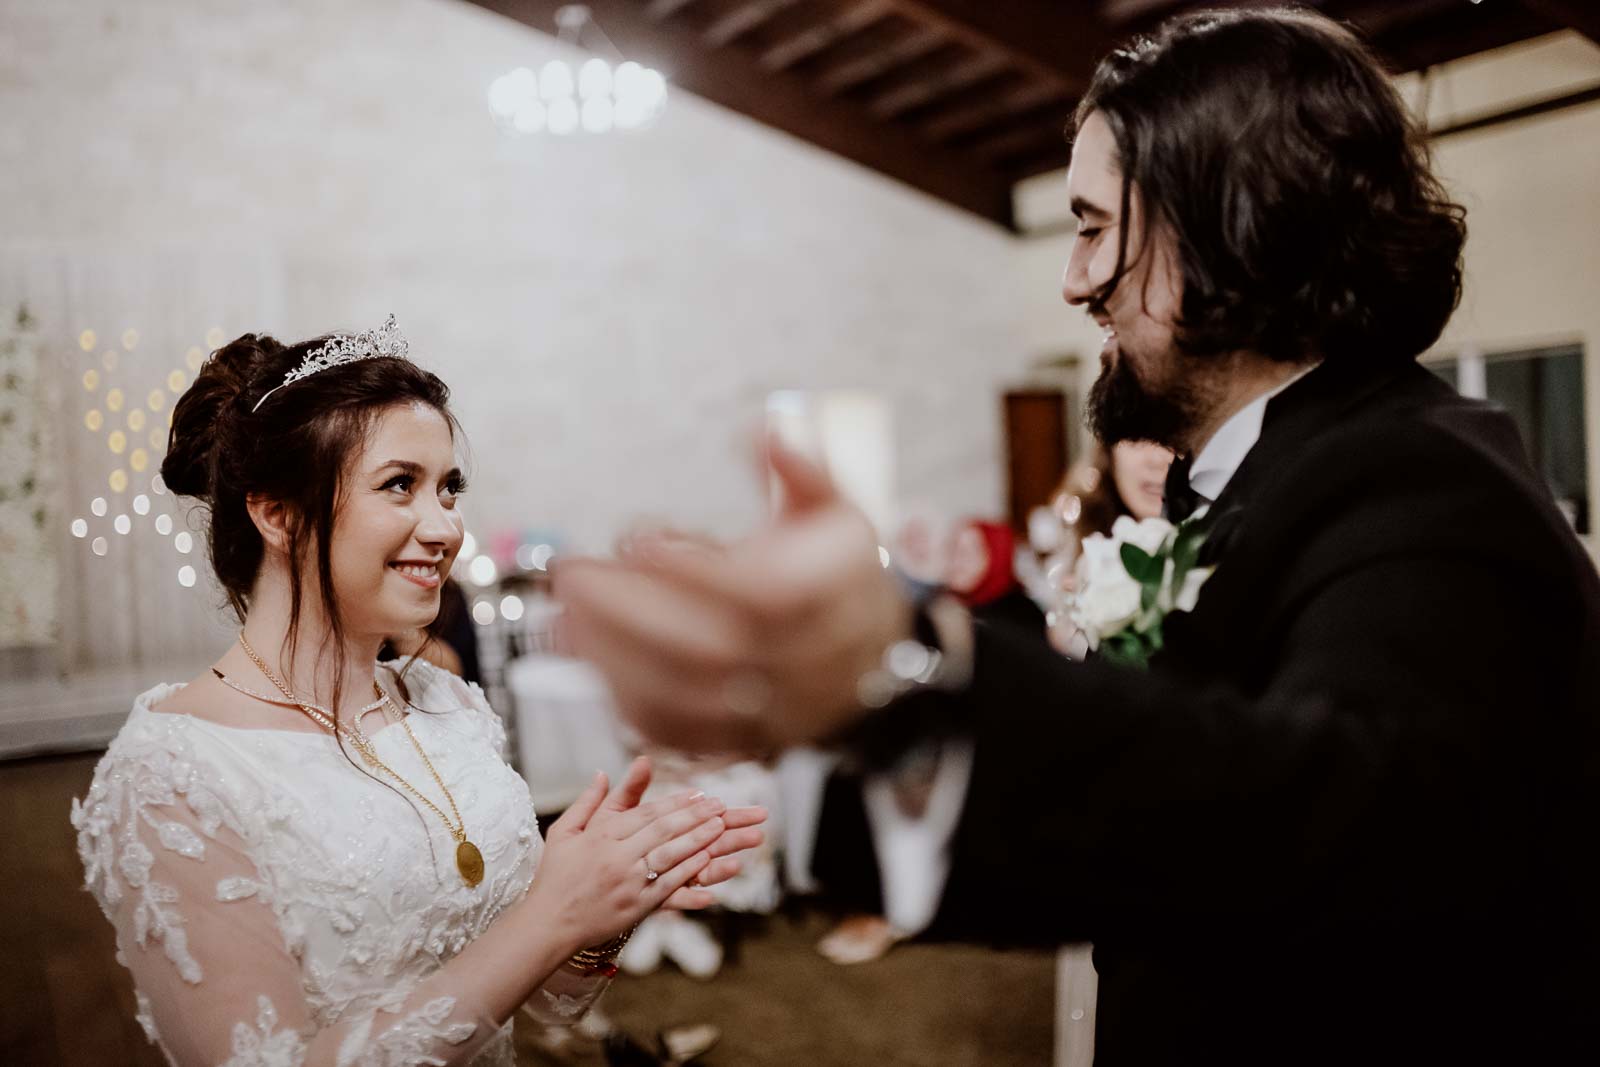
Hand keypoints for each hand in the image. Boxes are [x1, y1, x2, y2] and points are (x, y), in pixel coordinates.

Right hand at [524, 757, 765, 950]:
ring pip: (670, 855)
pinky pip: (668, 885)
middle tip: (720, 805)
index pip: (645, 814)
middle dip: (694, 816)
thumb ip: (587, 802)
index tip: (698, 794)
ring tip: (722, 826)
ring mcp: (628, 882)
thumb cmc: (555, 876)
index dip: (674, 802)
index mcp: (601, 836)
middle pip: (663, 830)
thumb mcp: (564, 832)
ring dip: (698, 839)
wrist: (548, 923)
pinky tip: (708, 860)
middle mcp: (616, 857)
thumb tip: (602, 773)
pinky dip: (690, 871)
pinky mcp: (636, 906)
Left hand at [554, 441, 912, 752]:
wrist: (872, 661)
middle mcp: (805, 662)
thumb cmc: (836, 575)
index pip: (765, 596)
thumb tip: (765, 427)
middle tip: (572, 574)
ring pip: (687, 698)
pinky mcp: (741, 740)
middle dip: (631, 614)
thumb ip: (800, 470)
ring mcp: (772, 709)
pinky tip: (586, 655)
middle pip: (712, 651)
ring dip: (614, 658)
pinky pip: (679, 733)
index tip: (641, 539)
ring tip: (564, 613)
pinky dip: (623, 697)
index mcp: (832, 597)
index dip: (698, 573)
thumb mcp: (834, 510)